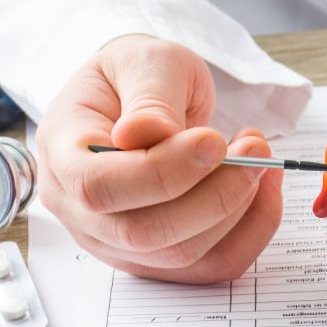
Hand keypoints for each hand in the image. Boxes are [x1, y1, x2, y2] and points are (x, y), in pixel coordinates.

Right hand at [36, 34, 282, 282]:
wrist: (140, 94)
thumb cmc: (136, 75)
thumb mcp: (143, 60)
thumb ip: (149, 96)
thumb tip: (147, 133)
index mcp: (62, 153)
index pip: (98, 187)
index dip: (162, 172)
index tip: (214, 140)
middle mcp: (79, 209)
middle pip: (142, 233)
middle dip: (214, 196)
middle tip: (255, 149)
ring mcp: (116, 241)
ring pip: (182, 255)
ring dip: (238, 209)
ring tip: (259, 156)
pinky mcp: (158, 256)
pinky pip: (212, 265)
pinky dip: (250, 230)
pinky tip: (263, 187)